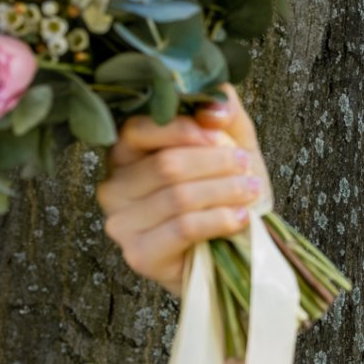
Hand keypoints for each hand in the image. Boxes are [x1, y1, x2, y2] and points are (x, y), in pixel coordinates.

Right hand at [96, 85, 269, 293]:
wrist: (233, 250)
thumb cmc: (225, 193)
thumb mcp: (233, 144)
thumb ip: (225, 113)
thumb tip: (212, 108)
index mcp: (126, 155)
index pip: (138, 130)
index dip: (182, 130)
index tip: (219, 136)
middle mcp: (113, 188)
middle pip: (165, 165)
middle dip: (215, 163)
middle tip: (246, 166)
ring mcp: (121, 224)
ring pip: (177, 197)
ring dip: (224, 191)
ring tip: (250, 191)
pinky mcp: (139, 255)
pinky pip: (183, 229)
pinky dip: (218, 220)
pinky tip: (240, 217)